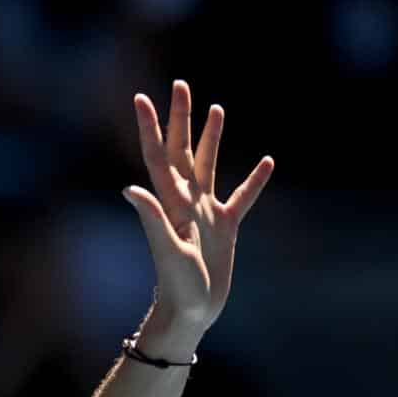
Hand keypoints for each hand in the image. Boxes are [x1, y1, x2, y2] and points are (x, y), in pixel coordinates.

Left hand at [123, 80, 273, 341]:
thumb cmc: (176, 286)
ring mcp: (205, 213)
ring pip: (209, 166)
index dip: (150, 126)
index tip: (141, 98)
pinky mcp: (225, 229)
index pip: (158, 155)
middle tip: (179, 84)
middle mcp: (186, 202)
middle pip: (183, 150)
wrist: (191, 312)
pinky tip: (267, 162)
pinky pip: (242, 198)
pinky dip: (254, 180)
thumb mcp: (167, 250)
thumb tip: (130, 188)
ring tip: (217, 108)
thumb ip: (151, 218)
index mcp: (171, 202)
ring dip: (212, 137)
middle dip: (181, 118)